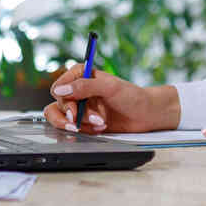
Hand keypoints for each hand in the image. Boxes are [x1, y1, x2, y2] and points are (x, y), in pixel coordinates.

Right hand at [44, 67, 180, 134]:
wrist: (146, 115)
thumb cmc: (132, 96)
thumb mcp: (109, 87)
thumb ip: (84, 86)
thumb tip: (60, 90)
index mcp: (81, 75)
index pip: (59, 86)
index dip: (64, 99)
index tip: (73, 109)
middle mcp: (79, 90)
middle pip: (59, 104)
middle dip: (75, 114)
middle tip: (85, 121)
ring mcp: (81, 106)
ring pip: (63, 117)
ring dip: (79, 123)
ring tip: (98, 124)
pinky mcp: (85, 121)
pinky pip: (74, 128)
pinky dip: (87, 130)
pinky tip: (101, 127)